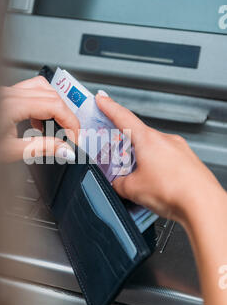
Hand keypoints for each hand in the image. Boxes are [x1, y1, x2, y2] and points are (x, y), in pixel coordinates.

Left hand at [0, 76, 78, 162]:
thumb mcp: (10, 151)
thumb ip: (42, 148)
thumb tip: (65, 149)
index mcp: (10, 104)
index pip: (54, 105)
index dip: (70, 122)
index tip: (75, 138)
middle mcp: (8, 93)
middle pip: (51, 94)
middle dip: (66, 115)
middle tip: (70, 135)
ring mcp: (5, 92)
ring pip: (42, 88)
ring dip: (55, 106)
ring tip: (55, 127)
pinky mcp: (3, 96)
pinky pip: (30, 90)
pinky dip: (42, 103)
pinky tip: (38, 121)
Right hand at [96, 93, 222, 225]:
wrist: (203, 205)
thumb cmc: (174, 191)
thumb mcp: (132, 189)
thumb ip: (119, 183)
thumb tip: (117, 183)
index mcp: (148, 139)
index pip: (123, 117)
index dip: (109, 107)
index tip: (102, 99)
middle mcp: (166, 140)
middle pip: (138, 137)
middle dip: (125, 147)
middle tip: (115, 157)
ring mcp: (180, 150)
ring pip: (153, 151)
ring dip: (142, 162)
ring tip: (138, 182)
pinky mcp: (189, 163)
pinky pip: (167, 162)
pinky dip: (157, 170)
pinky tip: (155, 187)